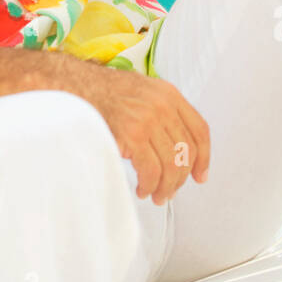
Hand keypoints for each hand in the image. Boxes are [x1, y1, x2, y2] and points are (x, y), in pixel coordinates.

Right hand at [70, 61, 209, 204]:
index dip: (204, 157)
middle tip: (169, 191)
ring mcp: (148, 119)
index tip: (199, 175)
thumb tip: (175, 147)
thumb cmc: (104, 92)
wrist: (77, 87)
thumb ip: (163, 111)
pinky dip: (149, 185)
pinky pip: (151, 170)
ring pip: (171, 165)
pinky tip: (142, 188)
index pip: (200, 130)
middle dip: (180, 179)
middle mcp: (163, 105)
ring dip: (165, 187)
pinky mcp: (133, 135)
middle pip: (187, 152)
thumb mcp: (143, 91)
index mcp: (169, 94)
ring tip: (155, 194)